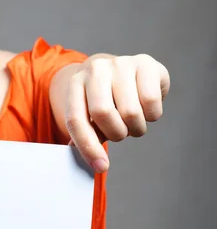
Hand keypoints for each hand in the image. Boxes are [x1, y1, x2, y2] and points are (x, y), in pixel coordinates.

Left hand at [65, 53, 169, 172]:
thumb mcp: (92, 113)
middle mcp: (96, 68)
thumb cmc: (108, 97)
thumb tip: (92, 161)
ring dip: (136, 127)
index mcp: (76, 83)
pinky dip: (152, 114)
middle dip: (116, 133)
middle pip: (102, 113)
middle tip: (122, 132)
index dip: (87, 147)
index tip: (101, 166)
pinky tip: (147, 106)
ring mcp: (120, 63)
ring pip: (130, 111)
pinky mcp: (145, 63)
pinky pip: (151, 101)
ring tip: (134, 120)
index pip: (76, 119)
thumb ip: (89, 134)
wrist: (125, 70)